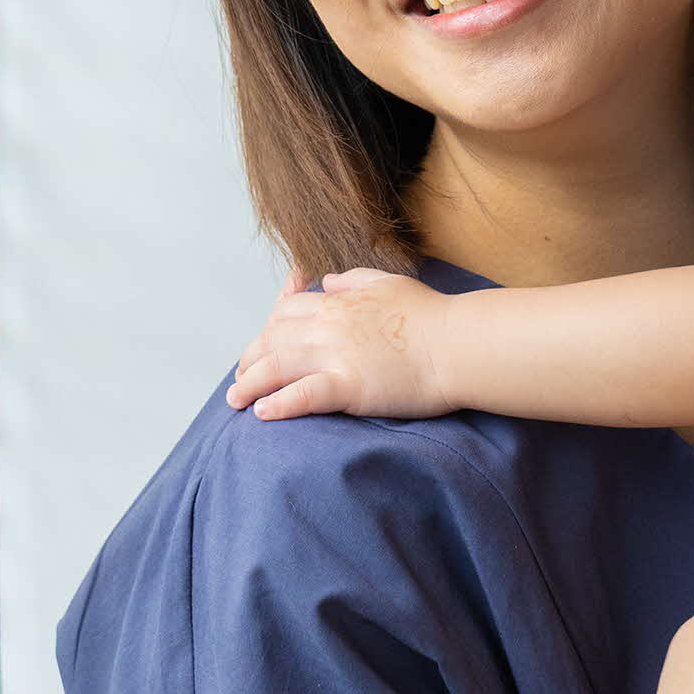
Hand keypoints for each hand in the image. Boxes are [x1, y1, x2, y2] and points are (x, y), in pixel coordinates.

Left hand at [226, 268, 452, 419]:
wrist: (457, 344)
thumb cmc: (431, 314)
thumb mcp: (387, 283)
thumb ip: (353, 280)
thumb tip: (327, 281)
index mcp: (336, 303)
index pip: (284, 311)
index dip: (267, 329)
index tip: (260, 346)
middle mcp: (327, 326)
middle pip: (271, 339)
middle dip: (249, 360)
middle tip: (239, 380)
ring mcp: (336, 356)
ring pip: (276, 366)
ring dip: (249, 384)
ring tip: (236, 401)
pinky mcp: (348, 386)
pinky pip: (302, 395)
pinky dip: (278, 404)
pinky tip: (263, 413)